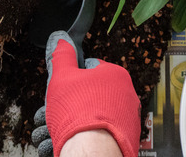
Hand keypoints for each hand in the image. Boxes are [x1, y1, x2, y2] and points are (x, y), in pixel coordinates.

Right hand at [32, 31, 140, 156]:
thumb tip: (61, 40)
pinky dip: (87, 137)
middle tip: (57, 113)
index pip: (89, 70)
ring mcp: (128, 119)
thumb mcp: (62, 76)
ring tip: (59, 130)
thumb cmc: (78, 111)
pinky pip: (102, 135)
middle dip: (71, 105)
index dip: (72, 80)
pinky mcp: (125, 139)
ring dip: (75, 122)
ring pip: (95, 116)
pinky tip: (72, 141)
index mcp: (115, 75)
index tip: (63, 91)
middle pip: (91, 96)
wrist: (92, 150)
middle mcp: (127, 96)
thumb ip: (62, 56)